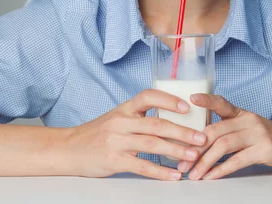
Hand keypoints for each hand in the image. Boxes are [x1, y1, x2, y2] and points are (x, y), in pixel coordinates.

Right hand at [65, 89, 206, 179]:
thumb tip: (172, 119)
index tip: (187, 106)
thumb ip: (140, 117)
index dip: (168, 100)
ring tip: (193, 156)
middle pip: (156, 124)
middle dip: (182, 131)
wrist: (69, 149)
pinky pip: (141, 166)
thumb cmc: (98, 133)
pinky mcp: (113, 160)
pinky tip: (173, 175)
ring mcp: (117, 141)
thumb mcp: (118, 117)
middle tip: (201, 137)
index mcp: (125, 108)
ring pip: (152, 144)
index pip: (149, 96)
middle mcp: (122, 121)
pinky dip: (160, 172)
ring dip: (176, 151)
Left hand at [177, 93, 271, 179]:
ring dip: (205, 162)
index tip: (190, 99)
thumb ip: (230, 131)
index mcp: (242, 114)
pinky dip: (221, 169)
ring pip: (224, 145)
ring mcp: (258, 133)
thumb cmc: (271, 140)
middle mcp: (249, 119)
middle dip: (195, 148)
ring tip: (193, 174)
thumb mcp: (250, 130)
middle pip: (216, 130)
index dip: (206, 100)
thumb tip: (200, 143)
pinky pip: (238, 160)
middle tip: (182, 163)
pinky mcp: (266, 149)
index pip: (221, 103)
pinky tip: (211, 177)